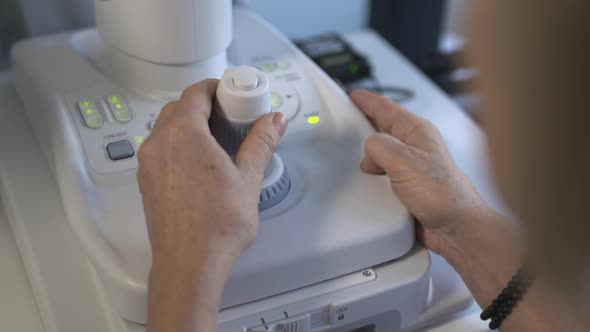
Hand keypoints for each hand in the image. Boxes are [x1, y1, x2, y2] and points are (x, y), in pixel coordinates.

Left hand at [138, 79, 287, 267]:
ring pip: (167, 128)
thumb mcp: (248, 178)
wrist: (190, 264)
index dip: (215, 88)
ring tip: (217, 140)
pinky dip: (179, 145)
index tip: (232, 94)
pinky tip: (201, 163)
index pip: (195, 93)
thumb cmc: (216, 226)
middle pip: (179, 108)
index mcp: (183, 135)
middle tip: (230, 116)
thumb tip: (274, 121)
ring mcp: (149, 164)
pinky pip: (161, 150)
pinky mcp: (147, 182)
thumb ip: (261, 142)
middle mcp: (159, 144)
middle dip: (204, 105)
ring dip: (190, 125)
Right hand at [351, 90, 485, 254]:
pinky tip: (367, 184)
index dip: (366, 100)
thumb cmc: (444, 194)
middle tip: (346, 122)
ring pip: (381, 155)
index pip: (386, 108)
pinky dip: (373, 178)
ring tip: (353, 157)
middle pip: (383, 130)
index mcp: (416, 131)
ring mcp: (411, 168)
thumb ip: (379, 147)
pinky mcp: (407, 188)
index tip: (353, 95)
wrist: (457, 229)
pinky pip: (383, 176)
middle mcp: (414, 147)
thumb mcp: (404, 161)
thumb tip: (368, 150)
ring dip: (367, 158)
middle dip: (364, 127)